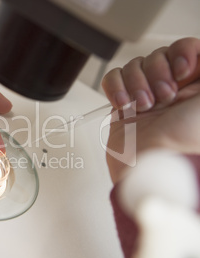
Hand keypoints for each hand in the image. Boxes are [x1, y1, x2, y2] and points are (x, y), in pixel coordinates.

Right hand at [102, 38, 199, 182]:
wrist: (154, 163)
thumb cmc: (188, 138)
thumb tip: (199, 54)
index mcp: (195, 83)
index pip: (185, 47)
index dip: (181, 52)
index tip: (182, 71)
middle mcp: (171, 87)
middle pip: (157, 55)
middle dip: (157, 73)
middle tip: (164, 97)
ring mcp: (146, 95)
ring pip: (133, 65)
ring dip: (137, 84)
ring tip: (145, 106)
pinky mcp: (123, 103)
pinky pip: (112, 78)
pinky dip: (115, 87)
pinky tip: (124, 104)